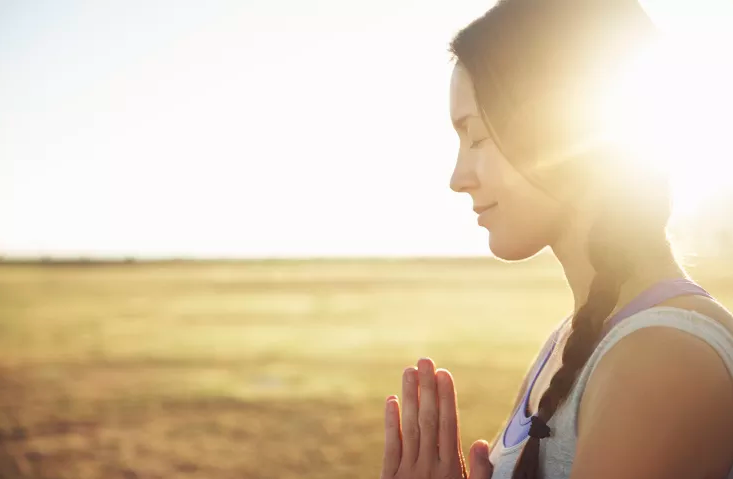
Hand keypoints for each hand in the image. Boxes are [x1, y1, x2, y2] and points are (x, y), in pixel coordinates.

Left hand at [380, 358, 492, 478]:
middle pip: (428, 420)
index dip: (446, 398)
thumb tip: (482, 443)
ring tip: (409, 371)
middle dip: (427, 389)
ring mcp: (408, 471)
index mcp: (451, 469)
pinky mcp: (390, 478)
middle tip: (425, 362)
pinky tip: (391, 400)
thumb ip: (480, 472)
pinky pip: (391, 446)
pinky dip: (390, 422)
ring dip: (410, 397)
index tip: (444, 374)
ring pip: (409, 428)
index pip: (448, 425)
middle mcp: (429, 466)